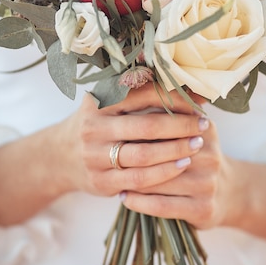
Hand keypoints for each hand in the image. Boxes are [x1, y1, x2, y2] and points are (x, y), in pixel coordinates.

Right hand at [59, 84, 209, 197]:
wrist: (61, 157)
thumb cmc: (98, 123)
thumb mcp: (109, 101)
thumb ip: (142, 90)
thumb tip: (189, 82)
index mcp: (99, 101)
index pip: (145, 95)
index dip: (175, 98)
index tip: (199, 102)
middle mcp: (94, 128)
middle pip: (148, 126)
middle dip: (181, 126)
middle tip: (204, 125)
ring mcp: (95, 157)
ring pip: (145, 155)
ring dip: (176, 150)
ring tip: (197, 145)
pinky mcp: (101, 182)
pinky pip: (139, 180)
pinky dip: (165, 173)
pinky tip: (182, 165)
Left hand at [118, 115, 243, 229]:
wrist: (231, 192)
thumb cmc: (198, 156)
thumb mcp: (192, 130)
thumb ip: (167, 113)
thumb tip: (130, 93)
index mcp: (204, 129)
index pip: (164, 124)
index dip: (137, 126)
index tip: (113, 126)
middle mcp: (208, 155)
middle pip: (160, 152)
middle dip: (132, 152)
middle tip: (106, 152)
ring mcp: (207, 183)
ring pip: (158, 180)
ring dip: (131, 179)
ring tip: (111, 175)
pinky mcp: (203, 209)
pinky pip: (162, 206)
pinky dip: (139, 203)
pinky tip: (124, 198)